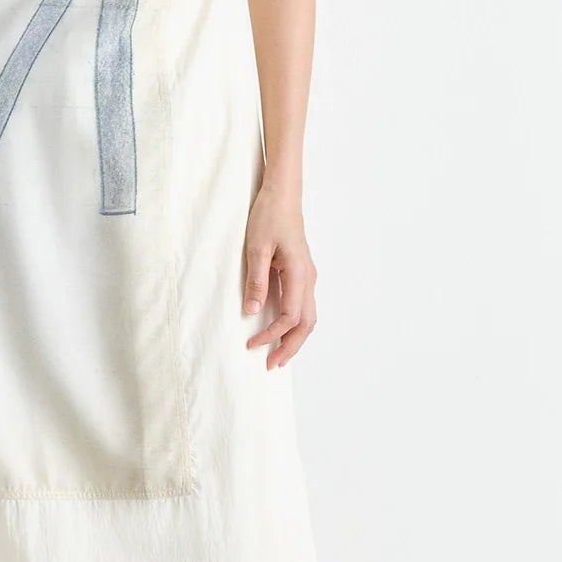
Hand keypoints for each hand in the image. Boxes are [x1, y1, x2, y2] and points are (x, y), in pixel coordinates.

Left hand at [242, 181, 316, 368]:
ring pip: (308, 317)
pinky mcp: (302, 274)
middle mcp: (309, 278)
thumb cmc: (269, 216)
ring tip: (278, 355)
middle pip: (306, 324)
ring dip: (295, 338)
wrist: (282, 195)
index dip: (272, 335)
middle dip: (290, 347)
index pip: (290, 317)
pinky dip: (295, 324)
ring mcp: (308, 276)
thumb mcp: (256, 248)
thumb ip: (256, 281)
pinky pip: (303, 306)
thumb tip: (252, 312)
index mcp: (300, 274)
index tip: (252, 344)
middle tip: (272, 365)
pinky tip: (281, 331)